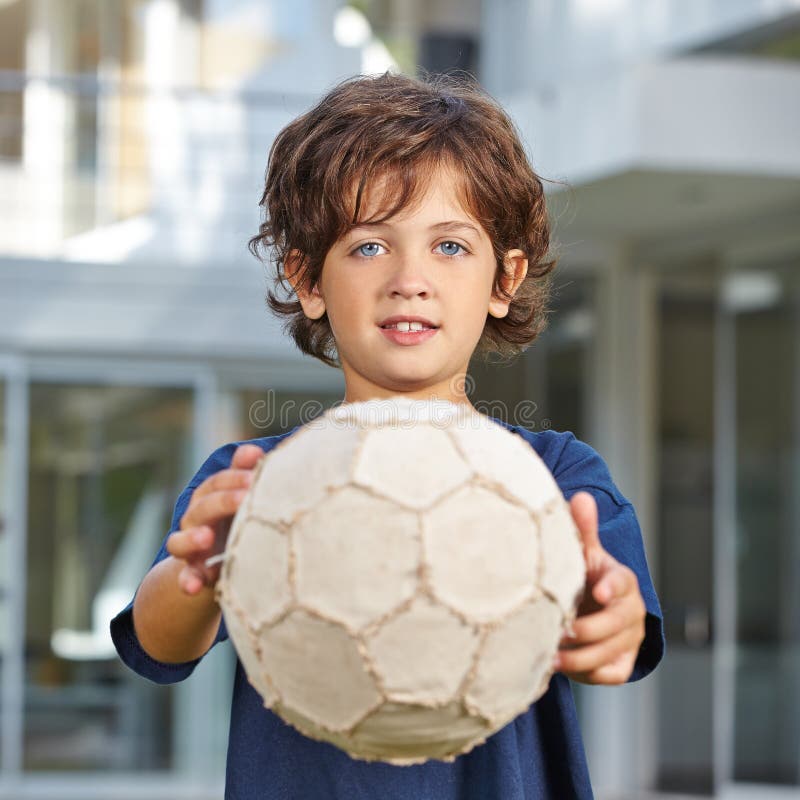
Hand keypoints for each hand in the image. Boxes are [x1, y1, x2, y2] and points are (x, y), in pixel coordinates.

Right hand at [167, 443, 263, 595]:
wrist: (214, 566)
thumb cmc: (233, 522)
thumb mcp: (238, 498)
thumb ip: (243, 473)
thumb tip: (253, 449)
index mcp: (208, 499)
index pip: (216, 483)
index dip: (233, 477)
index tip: (254, 477)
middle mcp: (194, 521)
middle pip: (202, 507)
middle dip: (222, 502)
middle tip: (244, 498)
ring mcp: (190, 549)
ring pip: (179, 541)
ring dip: (192, 539)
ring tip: (206, 537)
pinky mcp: (192, 574)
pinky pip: (184, 578)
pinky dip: (186, 582)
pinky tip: (193, 586)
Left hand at [553, 491, 646, 684]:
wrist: (594, 609)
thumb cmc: (586, 576)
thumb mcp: (585, 553)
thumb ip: (583, 530)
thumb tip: (582, 497)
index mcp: (622, 580)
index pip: (622, 582)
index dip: (612, 586)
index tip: (598, 591)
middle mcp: (632, 610)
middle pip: (616, 624)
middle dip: (587, 630)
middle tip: (558, 632)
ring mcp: (630, 639)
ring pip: (610, 652)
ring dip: (580, 657)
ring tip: (550, 656)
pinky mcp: (623, 663)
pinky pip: (609, 674)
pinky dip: (586, 674)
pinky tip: (560, 667)